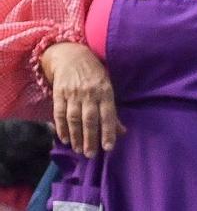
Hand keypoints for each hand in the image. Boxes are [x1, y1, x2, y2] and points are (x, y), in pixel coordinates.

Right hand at [42, 42, 123, 157]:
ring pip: (73, 118)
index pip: (107, 115)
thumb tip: (122, 132)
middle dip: (90, 138)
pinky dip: (61, 127)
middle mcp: (89, 93)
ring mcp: (72, 93)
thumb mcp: (109, 88)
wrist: (71, 56)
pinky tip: (64, 138)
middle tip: (90, 154)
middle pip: (89, 119)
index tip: (108, 148)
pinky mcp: (58, 93)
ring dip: (75, 136)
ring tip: (77, 150)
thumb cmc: (95, 75)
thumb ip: (113, 111)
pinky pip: (59, 112)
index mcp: (105, 92)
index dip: (107, 132)